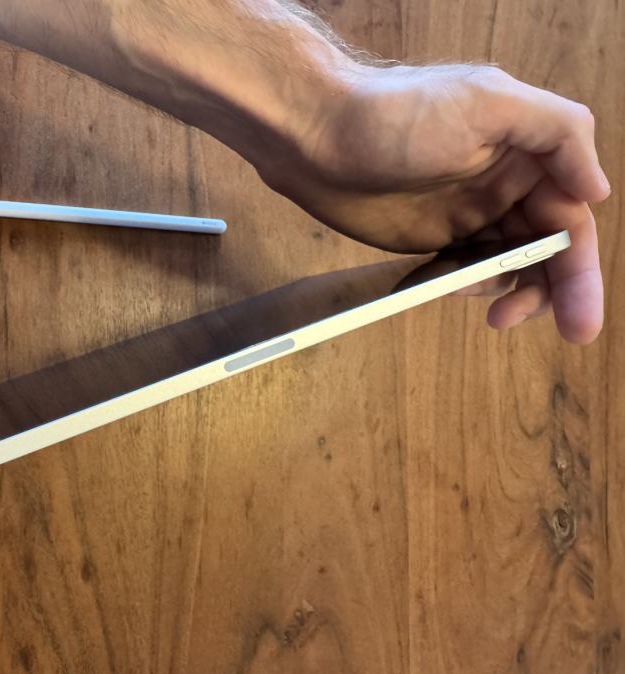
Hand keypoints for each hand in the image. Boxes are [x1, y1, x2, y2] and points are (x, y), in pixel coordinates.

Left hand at [256, 64, 609, 343]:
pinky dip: (472, 288)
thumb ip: (556, 133)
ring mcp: (466, 213)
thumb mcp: (488, 101)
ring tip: (498, 314)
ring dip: (516, 292)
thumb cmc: (395, 112)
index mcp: (526, 151)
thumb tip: (599, 190)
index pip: (570, 216)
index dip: (580, 267)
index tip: (581, 318)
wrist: (316, 135)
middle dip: (559, 290)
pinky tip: (459, 293)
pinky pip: (466, 271)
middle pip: (548, 247)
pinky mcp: (430, 237)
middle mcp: (503, 183)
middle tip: (570, 332)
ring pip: (511, 264)